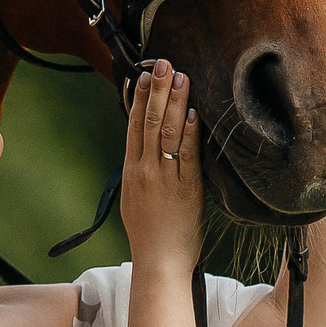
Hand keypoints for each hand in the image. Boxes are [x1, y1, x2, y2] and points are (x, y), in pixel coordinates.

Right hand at [119, 58, 201, 273]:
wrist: (159, 262)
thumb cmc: (151, 232)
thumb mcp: (136, 197)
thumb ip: (142, 169)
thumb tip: (148, 145)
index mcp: (132, 171)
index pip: (133, 126)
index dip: (138, 98)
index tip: (142, 75)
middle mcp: (145, 171)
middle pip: (149, 122)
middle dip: (156, 90)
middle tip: (163, 64)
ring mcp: (165, 179)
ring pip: (168, 133)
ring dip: (175, 102)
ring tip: (180, 77)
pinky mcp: (187, 189)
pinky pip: (188, 155)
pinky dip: (190, 132)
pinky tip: (193, 112)